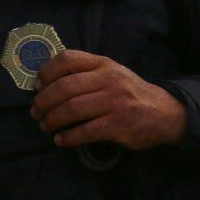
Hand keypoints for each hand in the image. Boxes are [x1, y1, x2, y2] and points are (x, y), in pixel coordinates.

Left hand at [31, 51, 188, 149]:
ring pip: (71, 109)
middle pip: (64, 87)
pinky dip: (67, 138)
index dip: (46, 72)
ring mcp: (114, 102)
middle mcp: (109, 79)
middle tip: (36, 112)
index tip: (37, 86)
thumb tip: (46, 81)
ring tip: (46, 126)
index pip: (67, 59)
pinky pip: (84, 131)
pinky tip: (61, 140)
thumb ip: (86, 72)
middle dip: (43, 102)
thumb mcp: (112, 73)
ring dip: (52, 120)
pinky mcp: (118, 125)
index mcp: (104, 64)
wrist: (164, 112)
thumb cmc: (130, 92)